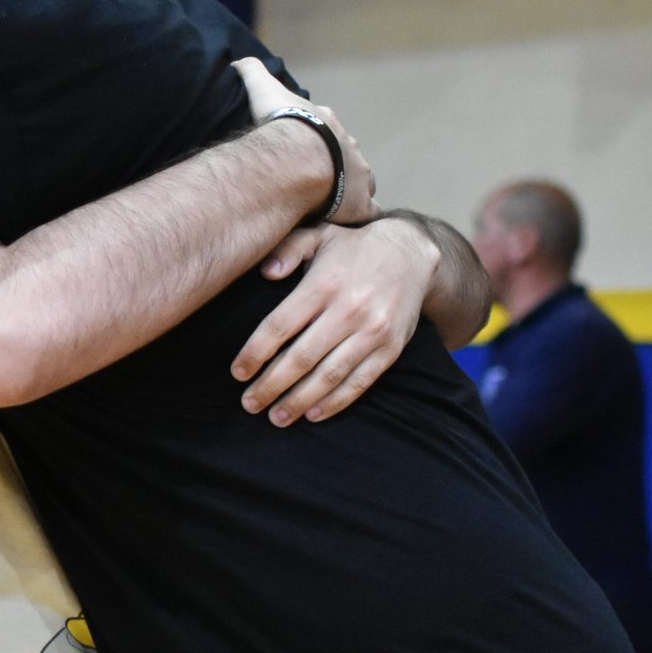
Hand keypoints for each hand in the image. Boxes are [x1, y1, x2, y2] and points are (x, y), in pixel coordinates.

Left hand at [229, 219, 437, 424]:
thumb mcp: (320, 235)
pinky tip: (313, 413)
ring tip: (277, 417)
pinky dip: (336, 402)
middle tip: (250, 404)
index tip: (238, 373)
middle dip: (272, 385)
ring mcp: (372, 332)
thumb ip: (288, 249)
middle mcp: (349, 310)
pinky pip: (360, 382)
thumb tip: (266, 272)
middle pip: (301, 357)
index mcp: (324, 283)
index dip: (256, 352)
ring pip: (329, 375)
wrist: (413, 253)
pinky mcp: (390, 349)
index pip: (280, 325)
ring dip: (299, 401)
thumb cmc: (354, 247)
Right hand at [230, 61, 377, 225]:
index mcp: (329, 124)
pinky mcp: (361, 205)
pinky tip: (346, 222)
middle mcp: (350, 148)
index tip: (306, 149)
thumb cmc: (285, 125)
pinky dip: (360, 216)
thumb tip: (237, 61)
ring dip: (350, 190)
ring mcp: (359, 177)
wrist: (300, 157)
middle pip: (347, 156)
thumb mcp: (265, 90)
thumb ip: (252, 72)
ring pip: (360, 183)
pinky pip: (366, 212)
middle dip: (338, 165)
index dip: (320, 138)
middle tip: (319, 178)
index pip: (329, 130)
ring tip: (331, 202)